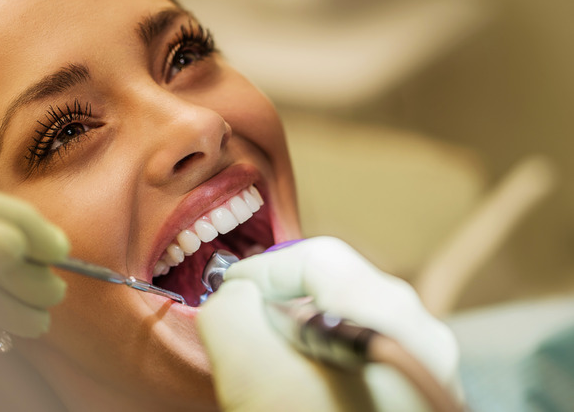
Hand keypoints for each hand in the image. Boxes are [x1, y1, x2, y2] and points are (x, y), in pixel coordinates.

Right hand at [197, 237, 460, 411]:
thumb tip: (238, 296)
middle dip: (282, 303)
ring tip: (273, 368)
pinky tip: (306, 392)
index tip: (227, 297)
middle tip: (248, 332)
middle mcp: (421, 333)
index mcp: (389, 314)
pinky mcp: (419, 398)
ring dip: (302, 335)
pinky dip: (326, 361)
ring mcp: (426, 369)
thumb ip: (230, 308)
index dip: (261, 271)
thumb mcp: (247, 367)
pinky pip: (365, 356)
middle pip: (336, 287)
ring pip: (349, 323)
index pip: (314, 257)